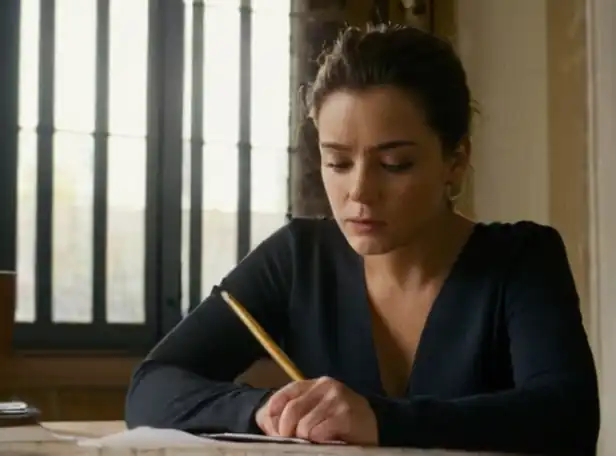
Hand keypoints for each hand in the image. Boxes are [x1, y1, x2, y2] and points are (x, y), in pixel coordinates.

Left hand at [255, 376, 377, 444]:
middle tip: (292, 443)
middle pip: (291, 411)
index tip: (275, 432)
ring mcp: (337, 399)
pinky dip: (318, 441)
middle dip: (286, 432)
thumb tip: (271, 425)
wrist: (377, 424)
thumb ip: (294, 414)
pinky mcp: (346, 414)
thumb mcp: (317, 412)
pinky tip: (328, 441)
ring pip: (304, 425)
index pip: (284, 395)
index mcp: (315, 384)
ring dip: (305, 440)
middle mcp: (326, 386)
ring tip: (315, 443)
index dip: (273, 415)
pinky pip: (318, 433)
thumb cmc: (342, 422)